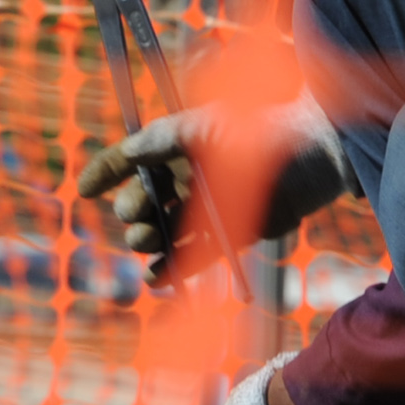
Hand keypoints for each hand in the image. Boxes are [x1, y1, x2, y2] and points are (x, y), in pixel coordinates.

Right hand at [73, 97, 350, 258]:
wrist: (319, 154)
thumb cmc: (264, 128)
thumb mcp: (207, 127)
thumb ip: (164, 140)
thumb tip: (127, 152)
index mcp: (179, 146)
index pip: (131, 159)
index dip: (106, 172)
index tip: (84, 189)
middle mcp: (189, 178)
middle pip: (145, 200)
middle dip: (134, 210)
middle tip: (139, 215)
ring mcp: (208, 209)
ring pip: (164, 232)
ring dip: (148, 240)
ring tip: (146, 242)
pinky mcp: (230, 236)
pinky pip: (192, 257)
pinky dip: (173, 270)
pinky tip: (156, 277)